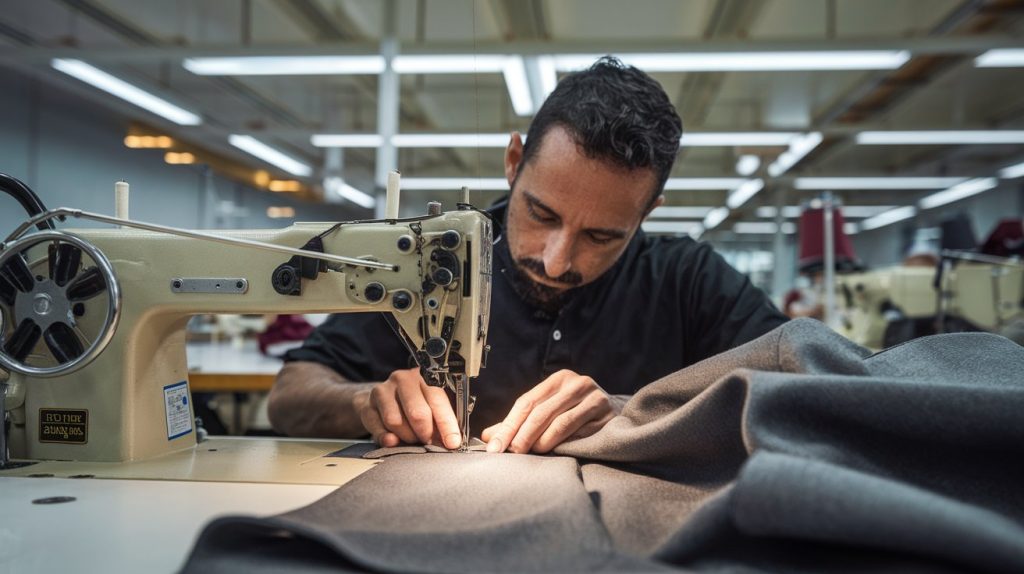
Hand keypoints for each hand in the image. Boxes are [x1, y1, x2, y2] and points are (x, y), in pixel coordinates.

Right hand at [354, 368, 461, 448]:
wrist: (385, 399)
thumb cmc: (417, 404)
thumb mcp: (433, 406)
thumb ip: (442, 420)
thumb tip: (451, 441)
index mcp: (424, 376)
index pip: (437, 399)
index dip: (447, 424)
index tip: (452, 442)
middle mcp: (403, 379)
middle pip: (417, 412)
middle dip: (426, 433)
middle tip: (429, 441)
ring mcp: (383, 390)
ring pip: (395, 421)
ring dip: (407, 436)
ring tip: (412, 438)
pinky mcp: (367, 405)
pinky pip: (377, 428)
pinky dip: (387, 438)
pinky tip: (394, 441)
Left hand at [481, 369, 616, 453]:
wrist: (616, 413)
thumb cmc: (576, 413)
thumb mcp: (549, 410)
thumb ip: (519, 422)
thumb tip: (488, 436)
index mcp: (559, 379)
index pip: (527, 401)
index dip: (509, 424)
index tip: (495, 445)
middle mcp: (577, 383)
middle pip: (541, 411)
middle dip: (523, 434)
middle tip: (512, 452)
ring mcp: (594, 397)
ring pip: (561, 422)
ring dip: (543, 441)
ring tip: (533, 452)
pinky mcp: (606, 414)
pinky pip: (580, 432)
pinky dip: (565, 443)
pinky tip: (557, 451)